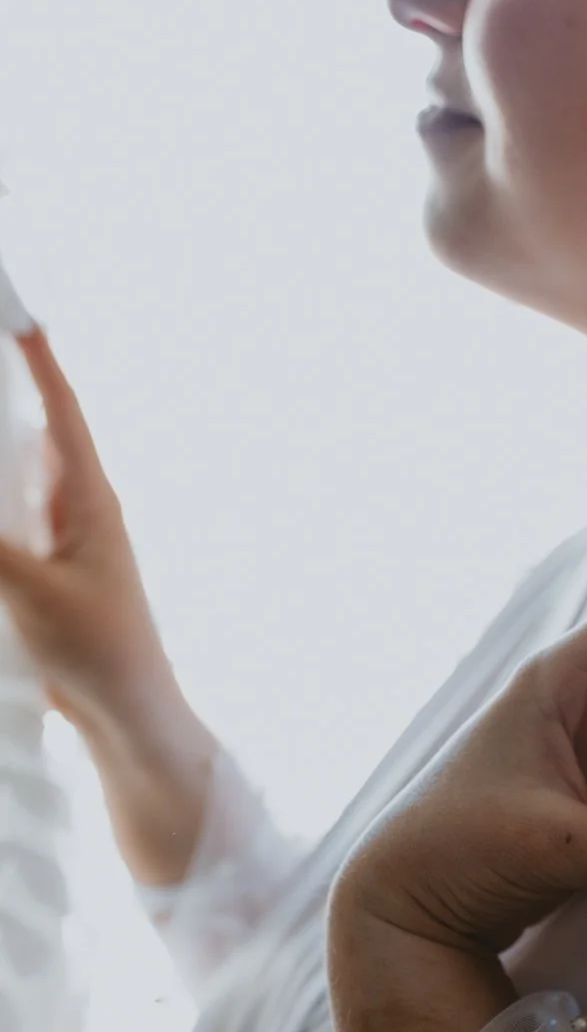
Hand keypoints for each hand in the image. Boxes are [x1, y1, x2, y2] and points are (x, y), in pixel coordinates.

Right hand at [1, 331, 179, 735]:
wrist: (129, 717)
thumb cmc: (99, 653)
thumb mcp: (28, 590)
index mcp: (91, 500)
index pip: (62, 410)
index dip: (38, 360)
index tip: (19, 314)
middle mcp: (82, 512)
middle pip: (35, 436)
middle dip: (8, 397)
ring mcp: (66, 544)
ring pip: (18, 479)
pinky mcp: (48, 576)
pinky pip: (10, 524)